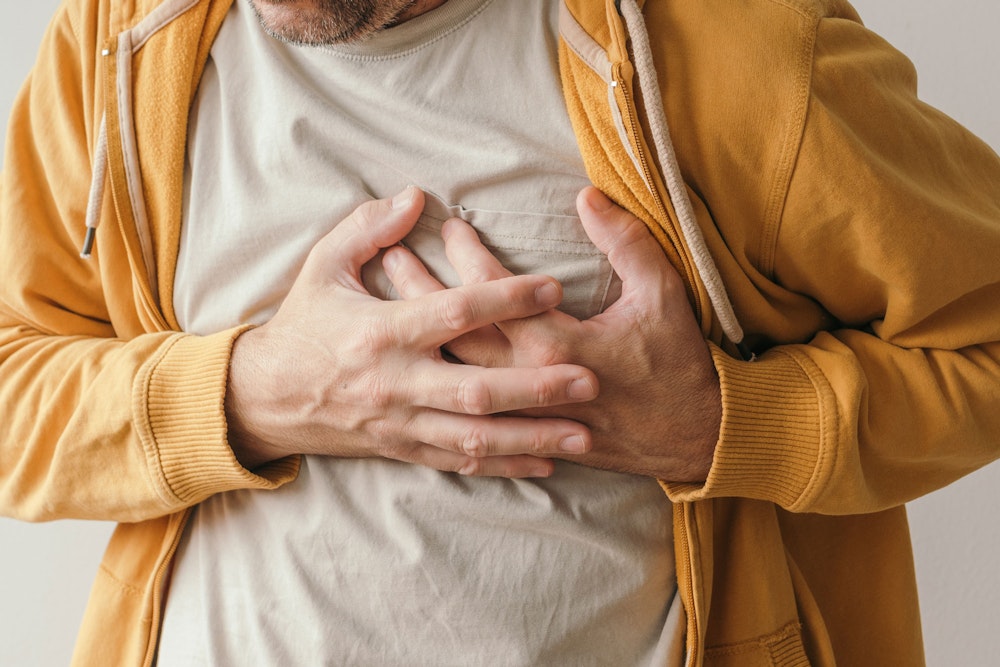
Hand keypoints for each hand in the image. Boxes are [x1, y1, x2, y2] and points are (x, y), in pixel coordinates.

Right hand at [226, 187, 598, 477]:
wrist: (265, 398)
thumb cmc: (303, 325)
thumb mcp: (323, 267)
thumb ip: (367, 228)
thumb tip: (414, 195)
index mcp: (380, 332)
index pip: (452, 313)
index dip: (505, 298)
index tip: (553, 287)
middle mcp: (396, 382)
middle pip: (476, 389)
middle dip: (535, 387)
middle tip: (590, 379)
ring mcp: (402, 422)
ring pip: (475, 437)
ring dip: (531, 436)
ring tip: (584, 434)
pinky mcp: (405, 448)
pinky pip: (461, 462)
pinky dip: (505, 464)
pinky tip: (546, 461)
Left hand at [384, 187, 720, 481]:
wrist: (693, 438)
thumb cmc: (677, 365)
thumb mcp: (662, 295)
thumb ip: (625, 242)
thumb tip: (588, 197)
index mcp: (556, 345)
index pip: (495, 294)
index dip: (469, 256)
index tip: (449, 226)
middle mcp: (529, 381)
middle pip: (457, 334)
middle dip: (423, 291)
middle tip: (392, 257)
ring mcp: (523, 413)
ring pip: (455, 372)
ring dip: (423, 334)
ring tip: (391, 301)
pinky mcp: (526, 434)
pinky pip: (469, 411)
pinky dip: (440, 386)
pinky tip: (421, 365)